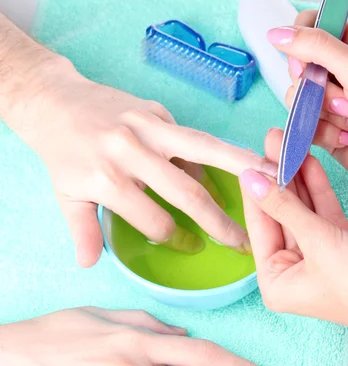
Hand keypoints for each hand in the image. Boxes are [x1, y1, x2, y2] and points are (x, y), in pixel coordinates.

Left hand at [13, 58, 276, 265]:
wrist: (54, 101)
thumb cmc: (63, 153)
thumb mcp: (65, 196)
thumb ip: (82, 230)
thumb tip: (90, 264)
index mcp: (106, 179)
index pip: (153, 220)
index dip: (175, 238)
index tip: (191, 246)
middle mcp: (131, 152)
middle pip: (186, 194)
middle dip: (219, 222)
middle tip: (243, 243)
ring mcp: (146, 126)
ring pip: (204, 150)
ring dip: (242, 167)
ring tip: (275, 180)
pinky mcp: (157, 110)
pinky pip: (193, 136)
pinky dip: (219, 150)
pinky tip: (244, 162)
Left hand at [240, 128, 347, 350]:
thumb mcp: (318, 242)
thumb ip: (284, 208)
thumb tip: (252, 180)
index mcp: (276, 283)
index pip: (259, 227)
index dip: (256, 191)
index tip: (249, 159)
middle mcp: (292, 273)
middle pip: (280, 217)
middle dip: (277, 181)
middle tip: (271, 144)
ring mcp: (316, 259)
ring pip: (301, 213)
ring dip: (297, 181)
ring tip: (287, 146)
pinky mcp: (339, 247)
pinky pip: (322, 215)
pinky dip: (318, 191)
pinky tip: (308, 164)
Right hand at [267, 12, 347, 204]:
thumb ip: (317, 47)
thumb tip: (277, 34)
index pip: (312, 27)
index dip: (301, 44)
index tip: (305, 64)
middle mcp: (343, 71)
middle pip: (300, 67)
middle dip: (318, 89)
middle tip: (345, 99)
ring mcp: (332, 102)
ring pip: (299, 99)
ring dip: (324, 114)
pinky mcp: (325, 129)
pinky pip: (304, 125)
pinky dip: (323, 134)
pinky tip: (347, 138)